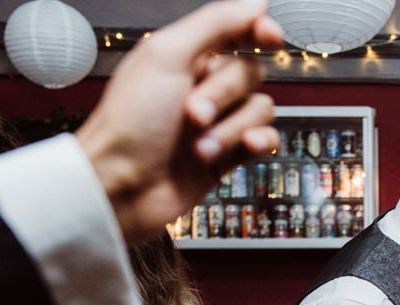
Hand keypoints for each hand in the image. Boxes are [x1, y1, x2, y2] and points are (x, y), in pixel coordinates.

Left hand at [76, 0, 283, 242]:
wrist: (125, 187)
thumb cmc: (133, 123)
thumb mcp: (166, 56)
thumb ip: (215, 24)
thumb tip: (256, 3)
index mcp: (186, 57)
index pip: (237, 32)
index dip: (258, 31)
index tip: (270, 37)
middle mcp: (204, 86)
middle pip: (249, 73)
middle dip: (224, 96)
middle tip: (191, 115)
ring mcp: (219, 122)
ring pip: (259, 109)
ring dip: (231, 128)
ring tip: (199, 148)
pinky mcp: (230, 154)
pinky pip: (265, 139)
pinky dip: (257, 143)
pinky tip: (243, 150)